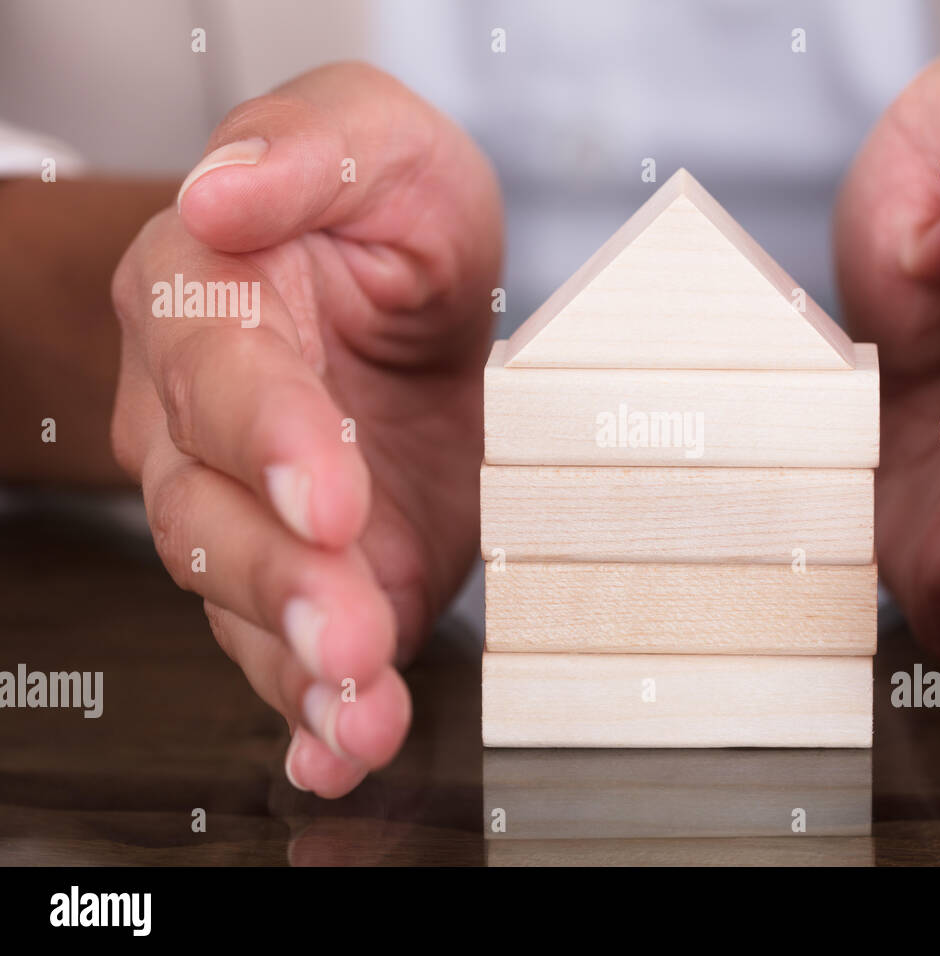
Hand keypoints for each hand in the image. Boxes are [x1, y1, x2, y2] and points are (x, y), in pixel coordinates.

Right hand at [110, 63, 501, 796]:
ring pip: (249, 604)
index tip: (328, 494)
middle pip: (215, 517)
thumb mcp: (372, 139)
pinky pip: (294, 653)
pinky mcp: (324, 573)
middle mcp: (203, 424)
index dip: (272, 438)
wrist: (402, 291)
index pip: (224, 378)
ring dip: (304, 669)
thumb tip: (224, 189)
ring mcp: (256, 514)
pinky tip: (343, 750)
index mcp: (205, 304)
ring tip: (360, 714)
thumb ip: (306, 150)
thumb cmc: (380, 211)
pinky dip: (318, 712)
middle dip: (284, 583)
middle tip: (349, 634)